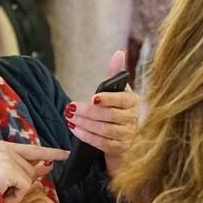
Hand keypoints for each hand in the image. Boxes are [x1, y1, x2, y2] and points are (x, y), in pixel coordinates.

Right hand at [0, 140, 68, 198]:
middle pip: (30, 167)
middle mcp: (4, 148)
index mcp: (1, 147)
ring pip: (28, 178)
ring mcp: (7, 157)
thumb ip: (25, 169)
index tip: (65, 153)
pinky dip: (16, 195)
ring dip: (17, 191)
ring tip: (0, 192)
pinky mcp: (9, 168)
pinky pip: (25, 186)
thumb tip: (47, 166)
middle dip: (26, 181)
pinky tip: (3, 195)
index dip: (50, 152)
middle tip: (7, 188)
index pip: (32, 149)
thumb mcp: (5, 176)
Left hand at [65, 50, 139, 173]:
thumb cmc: (118, 111)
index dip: (108, 99)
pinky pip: (102, 144)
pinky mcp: (120, 149)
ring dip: (85, 124)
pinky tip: (75, 129)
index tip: (93, 98)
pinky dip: (86, 136)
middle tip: (70, 108)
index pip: (122, 100)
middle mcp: (133, 119)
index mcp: (133, 102)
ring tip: (70, 118)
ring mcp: (127, 136)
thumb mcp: (118, 92)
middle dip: (88, 112)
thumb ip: (116, 73)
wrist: (124, 139)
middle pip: (110, 116)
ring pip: (105, 130)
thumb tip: (118, 53)